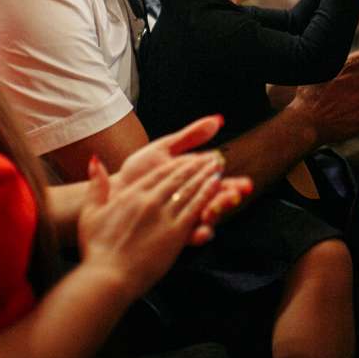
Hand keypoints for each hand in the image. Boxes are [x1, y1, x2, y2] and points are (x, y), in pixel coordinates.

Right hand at [79, 152, 224, 299]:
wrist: (107, 277)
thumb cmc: (96, 249)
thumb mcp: (90, 213)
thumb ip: (95, 186)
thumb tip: (94, 159)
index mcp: (131, 194)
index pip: (159, 173)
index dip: (178, 163)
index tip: (190, 157)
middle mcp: (149, 201)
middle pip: (178, 178)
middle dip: (197, 166)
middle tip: (212, 157)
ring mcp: (163, 216)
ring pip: (190, 190)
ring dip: (206, 177)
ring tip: (219, 167)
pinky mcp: (175, 233)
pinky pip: (195, 209)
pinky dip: (207, 195)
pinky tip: (217, 187)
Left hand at [116, 115, 251, 243]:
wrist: (113, 191)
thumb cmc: (137, 170)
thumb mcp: (164, 148)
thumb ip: (191, 136)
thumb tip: (218, 120)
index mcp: (193, 181)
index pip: (220, 184)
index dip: (234, 185)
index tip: (244, 185)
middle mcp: (191, 201)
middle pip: (218, 203)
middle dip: (228, 202)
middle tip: (235, 199)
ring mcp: (182, 218)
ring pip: (207, 220)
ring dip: (215, 216)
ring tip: (216, 211)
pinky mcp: (171, 233)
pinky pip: (189, 237)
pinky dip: (198, 234)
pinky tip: (202, 231)